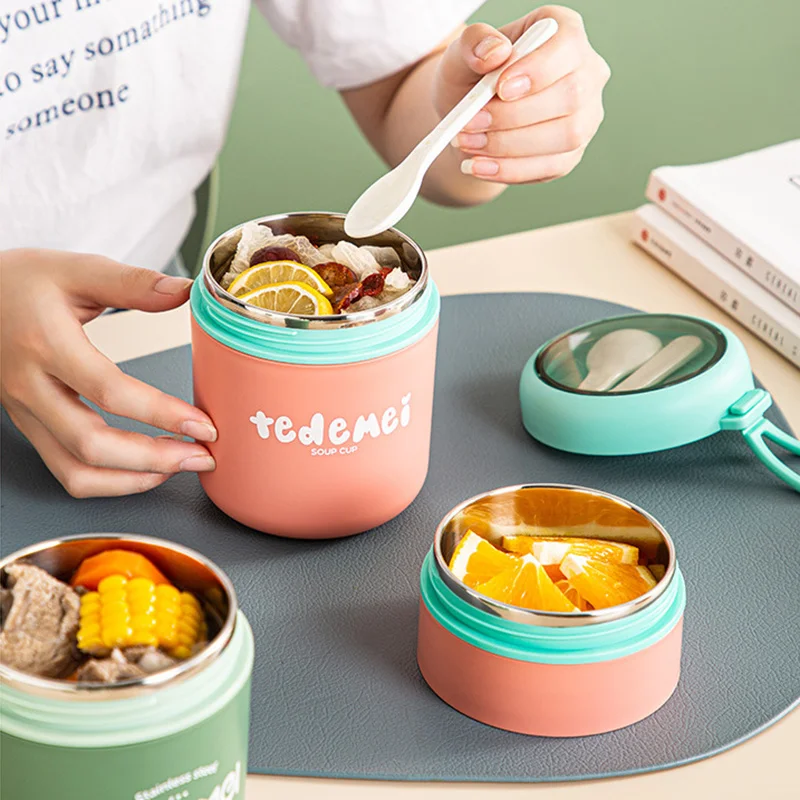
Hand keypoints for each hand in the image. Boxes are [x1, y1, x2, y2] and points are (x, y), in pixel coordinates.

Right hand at [1, 249, 216, 497]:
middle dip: (155, 459)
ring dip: (134, 480)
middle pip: (91, 445)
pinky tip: (145, 469)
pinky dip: (110, 481)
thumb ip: (133, 283)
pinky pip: (67, 470)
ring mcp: (26, 413)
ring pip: (76, 471)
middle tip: (202, 456)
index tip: (202, 424)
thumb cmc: (19, 282)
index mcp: (46, 344)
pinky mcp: (29, 427)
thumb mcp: (76, 269)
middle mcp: (30, 387)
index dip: (161, 414)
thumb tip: (186, 290)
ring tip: (180, 467)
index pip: (109, 391)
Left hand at [435, 5, 609, 183]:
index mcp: (565, 32)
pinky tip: (479, 167)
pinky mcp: (572, 153)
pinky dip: (511, 170)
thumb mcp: (464, 52)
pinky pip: (551, 167)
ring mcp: (585, 116)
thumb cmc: (473, 76)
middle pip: (570, 96)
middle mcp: (586, 73)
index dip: (537, 70)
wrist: (471, 116)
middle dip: (513, 116)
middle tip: (469, 123)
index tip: (500, 88)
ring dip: (510, 146)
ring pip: (565, 136)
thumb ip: (474, 43)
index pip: (567, 46)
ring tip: (468, 144)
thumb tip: (494, 53)